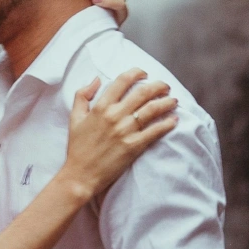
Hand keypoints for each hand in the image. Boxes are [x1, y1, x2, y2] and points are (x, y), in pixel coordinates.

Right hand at [61, 69, 177, 198]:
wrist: (80, 175)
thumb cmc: (77, 148)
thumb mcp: (74, 118)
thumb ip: (82, 95)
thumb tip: (96, 79)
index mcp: (100, 107)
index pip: (122, 81)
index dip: (137, 73)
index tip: (144, 74)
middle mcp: (115, 116)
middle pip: (143, 92)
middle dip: (158, 86)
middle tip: (165, 87)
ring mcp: (125, 131)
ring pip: (153, 109)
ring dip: (166, 102)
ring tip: (173, 101)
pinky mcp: (134, 146)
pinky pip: (155, 131)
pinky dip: (167, 124)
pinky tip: (174, 120)